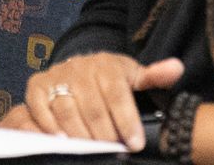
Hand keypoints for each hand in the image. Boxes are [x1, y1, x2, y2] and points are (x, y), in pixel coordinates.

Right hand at [0, 52, 183, 149]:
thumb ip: (154, 77)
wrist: (79, 70)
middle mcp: (78, 67)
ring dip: (80, 135)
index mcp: (105, 64)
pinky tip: (63, 142)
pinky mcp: (36, 86)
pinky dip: (50, 127)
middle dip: (104, 134)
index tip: (134, 144)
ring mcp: (55, 76)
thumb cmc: (110, 79)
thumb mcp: (133, 77)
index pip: (116, 94)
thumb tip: (177, 68)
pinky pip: (39, 108)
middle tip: (113, 150)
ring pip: (66, 110)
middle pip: (92, 107)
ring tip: (92, 150)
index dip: (126, 121)